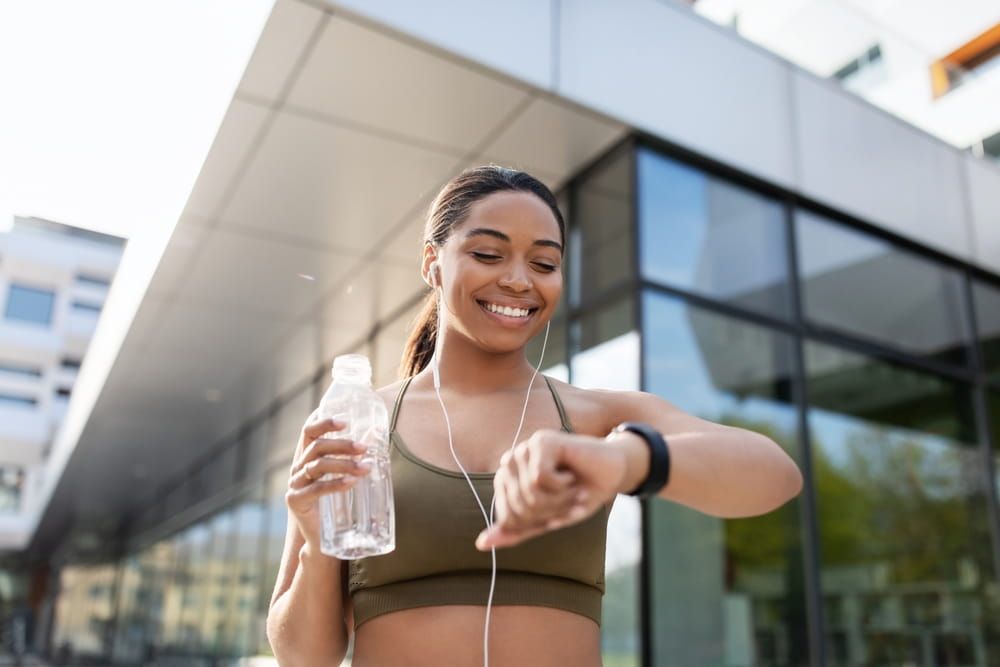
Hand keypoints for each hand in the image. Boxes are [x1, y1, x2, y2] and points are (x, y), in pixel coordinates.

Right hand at [285, 417, 370, 550]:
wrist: (321, 539)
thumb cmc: (335, 504)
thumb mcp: (343, 476)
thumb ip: (354, 456)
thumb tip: (375, 433)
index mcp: (306, 458)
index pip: (308, 433)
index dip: (323, 423)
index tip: (345, 422)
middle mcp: (297, 468)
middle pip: (316, 447)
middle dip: (342, 444)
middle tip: (364, 448)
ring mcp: (294, 484)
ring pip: (317, 465)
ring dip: (344, 464)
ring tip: (365, 467)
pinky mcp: (296, 501)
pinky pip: (316, 488)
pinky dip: (336, 484)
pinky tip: (352, 482)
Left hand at [475, 429, 627, 550]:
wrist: (611, 475)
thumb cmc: (578, 495)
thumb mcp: (547, 519)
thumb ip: (516, 531)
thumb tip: (481, 544)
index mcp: (507, 480)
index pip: (508, 518)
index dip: (537, 523)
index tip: (557, 513)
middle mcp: (511, 462)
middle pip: (520, 506)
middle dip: (551, 511)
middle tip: (569, 500)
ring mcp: (525, 449)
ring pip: (529, 492)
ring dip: (559, 498)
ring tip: (572, 488)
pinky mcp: (541, 441)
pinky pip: (540, 477)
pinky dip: (561, 484)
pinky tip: (571, 474)